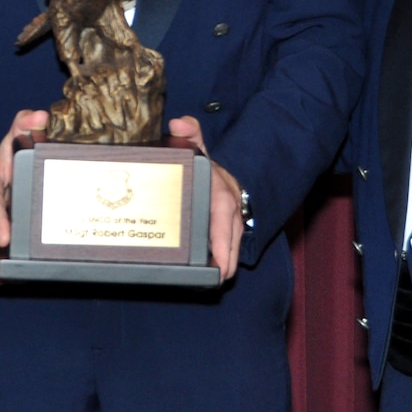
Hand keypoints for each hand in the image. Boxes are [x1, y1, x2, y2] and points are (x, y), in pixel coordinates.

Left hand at [167, 115, 242, 279]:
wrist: (231, 176)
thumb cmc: (211, 169)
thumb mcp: (200, 148)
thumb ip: (190, 134)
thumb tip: (179, 124)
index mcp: (223, 202)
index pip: (225, 231)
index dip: (222, 253)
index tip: (216, 271)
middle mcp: (231, 219)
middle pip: (229, 252)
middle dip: (219, 270)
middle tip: (201, 286)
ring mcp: (232, 231)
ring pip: (228, 256)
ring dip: (218, 271)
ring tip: (200, 287)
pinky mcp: (228, 239)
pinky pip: (225, 255)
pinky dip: (217, 266)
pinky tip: (200, 280)